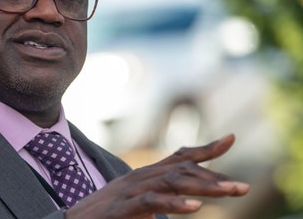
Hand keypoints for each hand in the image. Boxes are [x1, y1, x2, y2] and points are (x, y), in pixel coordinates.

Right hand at [66, 134, 249, 218]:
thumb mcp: (137, 203)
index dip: (204, 149)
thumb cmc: (105, 214)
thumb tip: (185, 200)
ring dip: (204, 188)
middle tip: (244, 188)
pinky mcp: (123, 208)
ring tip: (230, 193)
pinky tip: (194, 209)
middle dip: (214, 177)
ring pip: (172, 182)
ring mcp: (131, 190)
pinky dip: (174, 205)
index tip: (230, 139)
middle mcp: (140, 177)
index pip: (178, 157)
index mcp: (145, 176)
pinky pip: (152, 203)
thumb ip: (160, 197)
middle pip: (182, 170)